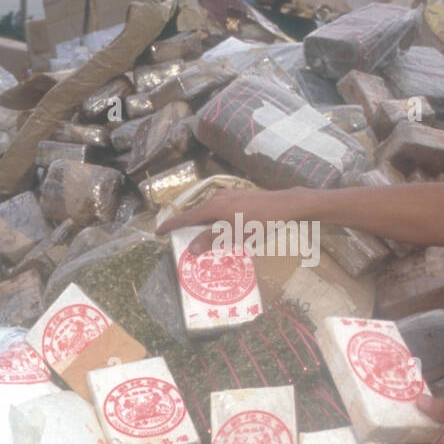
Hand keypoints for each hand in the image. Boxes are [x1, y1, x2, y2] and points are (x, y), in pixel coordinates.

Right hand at [154, 187, 308, 249]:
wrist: (285, 206)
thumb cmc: (260, 222)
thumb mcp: (234, 234)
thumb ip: (211, 240)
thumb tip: (190, 249)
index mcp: (213, 206)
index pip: (186, 217)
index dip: (171, 225)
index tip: (157, 232)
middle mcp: (217, 197)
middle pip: (196, 213)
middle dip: (187, 226)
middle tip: (178, 238)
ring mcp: (229, 195)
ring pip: (208, 211)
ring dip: (202, 224)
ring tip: (200, 237)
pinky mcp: (239, 196)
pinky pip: (219, 208)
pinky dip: (214, 219)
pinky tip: (221, 228)